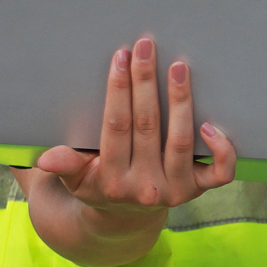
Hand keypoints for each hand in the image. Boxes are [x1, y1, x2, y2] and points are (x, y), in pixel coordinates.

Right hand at [32, 35, 236, 221]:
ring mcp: (176, 189)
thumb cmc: (99, 185)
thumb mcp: (76, 179)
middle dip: (145, 82)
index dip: (118, 90)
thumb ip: (65, 167)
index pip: (116, 127)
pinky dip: (222, 149)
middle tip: (146, 47)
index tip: (120, 57)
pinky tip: (212, 122)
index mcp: (111, 179)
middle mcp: (145, 187)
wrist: (126, 219)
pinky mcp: (199, 189)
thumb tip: (45, 160)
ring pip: (181, 142)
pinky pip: (220, 172)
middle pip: (147, 127)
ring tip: (179, 67)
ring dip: (181, 101)